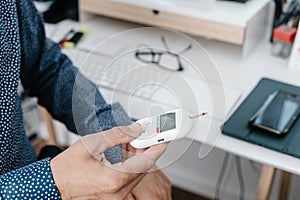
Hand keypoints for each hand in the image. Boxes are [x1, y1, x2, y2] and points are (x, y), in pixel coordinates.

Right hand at [50, 124, 167, 198]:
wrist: (53, 185)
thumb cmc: (66, 168)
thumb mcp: (91, 144)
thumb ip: (117, 135)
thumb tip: (136, 130)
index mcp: (114, 179)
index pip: (147, 162)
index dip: (158, 147)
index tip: (165, 136)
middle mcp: (118, 192)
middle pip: (144, 168)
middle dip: (148, 149)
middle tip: (150, 133)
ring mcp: (117, 197)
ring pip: (138, 174)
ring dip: (140, 156)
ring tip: (135, 140)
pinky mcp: (114, 197)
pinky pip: (129, 179)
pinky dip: (132, 165)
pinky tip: (127, 151)